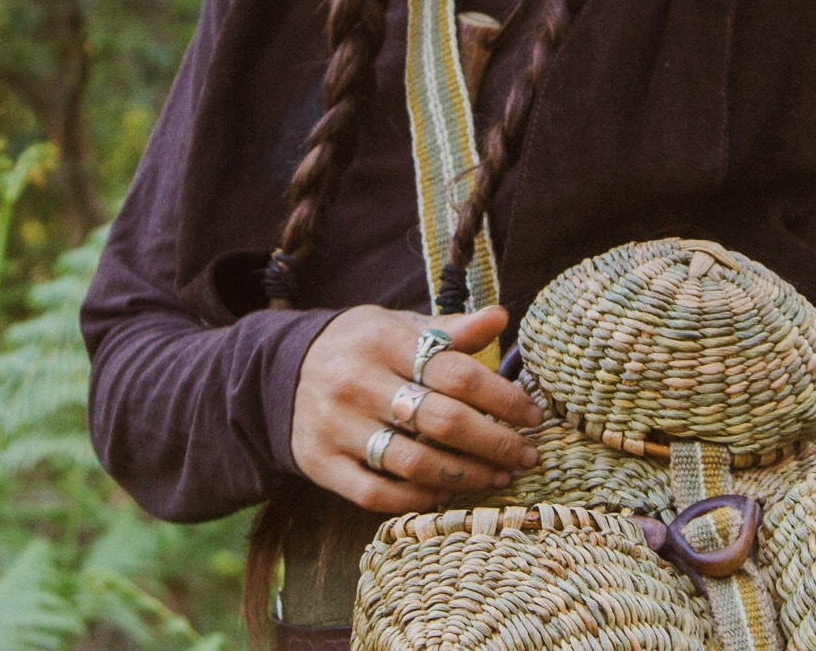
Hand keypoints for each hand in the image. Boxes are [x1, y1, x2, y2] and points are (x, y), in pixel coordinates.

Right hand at [290, 304, 543, 512]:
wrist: (283, 370)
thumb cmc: (361, 347)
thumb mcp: (398, 326)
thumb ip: (449, 329)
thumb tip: (501, 318)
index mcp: (382, 340)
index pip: (456, 373)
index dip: (503, 398)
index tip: (532, 415)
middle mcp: (357, 382)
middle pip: (441, 420)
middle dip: (495, 443)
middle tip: (526, 455)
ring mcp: (336, 426)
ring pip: (414, 463)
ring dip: (466, 476)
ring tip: (497, 478)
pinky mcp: (321, 463)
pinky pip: (377, 494)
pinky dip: (418, 498)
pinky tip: (447, 492)